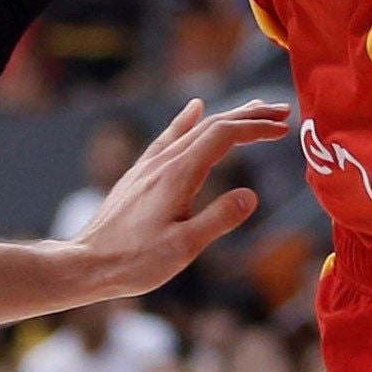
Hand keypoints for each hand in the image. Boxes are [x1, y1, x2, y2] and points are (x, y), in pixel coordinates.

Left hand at [75, 99, 292, 297]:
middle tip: (283, 113)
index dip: (257, 128)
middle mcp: (164, 162)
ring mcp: (150, 165)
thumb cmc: (135, 261)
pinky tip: (195, 109)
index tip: (284, 130)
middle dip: (250, 116)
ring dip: (227, 116)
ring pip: (194, 129)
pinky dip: (189, 120)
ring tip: (253, 111)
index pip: (224, 135)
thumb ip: (219, 219)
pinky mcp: (140, 174)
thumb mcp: (184, 248)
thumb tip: (251, 195)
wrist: (87, 263)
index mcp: (179, 175)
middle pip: (212, 125)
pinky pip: (170, 136)